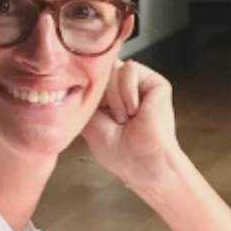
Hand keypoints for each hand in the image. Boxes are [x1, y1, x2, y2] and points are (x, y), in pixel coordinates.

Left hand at [82, 60, 180, 190]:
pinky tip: (135, 111)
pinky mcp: (155, 82)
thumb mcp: (87, 120)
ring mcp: (139, 84)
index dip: (86, 87)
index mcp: (108, 97)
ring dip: (115, 99)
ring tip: (126, 118)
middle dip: (101, 96)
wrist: (142, 162)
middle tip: (113, 120)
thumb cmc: (119, 151)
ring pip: (113, 68)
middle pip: (101, 68)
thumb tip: (76, 69)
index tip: (93, 112)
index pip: (91, 74)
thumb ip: (84, 93)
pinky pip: (129, 69)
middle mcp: (124, 88)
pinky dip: (127, 92)